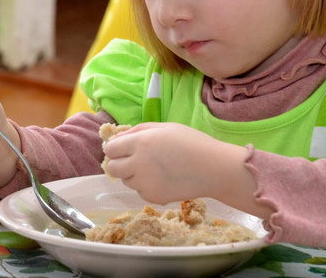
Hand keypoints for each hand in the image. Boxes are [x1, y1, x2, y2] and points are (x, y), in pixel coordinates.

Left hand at [101, 123, 248, 204]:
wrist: (215, 169)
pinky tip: (163, 180)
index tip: (123, 148)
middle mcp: (138, 164)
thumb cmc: (192, 143)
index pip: (110, 149)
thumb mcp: (164, 127)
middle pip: (113, 168)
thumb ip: (138, 131)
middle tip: (136, 160)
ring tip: (155, 169)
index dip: (115, 148)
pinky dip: (146, 186)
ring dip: (134, 175)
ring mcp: (145, 184)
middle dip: (120, 163)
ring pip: (126, 181)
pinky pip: (140, 191)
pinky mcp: (153, 198)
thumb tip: (117, 139)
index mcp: (141, 142)